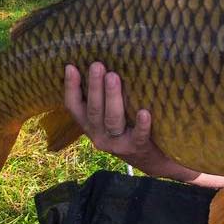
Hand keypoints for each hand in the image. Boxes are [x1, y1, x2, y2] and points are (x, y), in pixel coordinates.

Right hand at [63, 62, 198, 181]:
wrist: (152, 160)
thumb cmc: (129, 128)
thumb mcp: (111, 115)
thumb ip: (104, 97)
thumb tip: (104, 63)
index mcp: (90, 125)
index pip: (74, 106)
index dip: (70, 87)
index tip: (71, 66)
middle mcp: (99, 135)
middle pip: (94, 110)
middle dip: (95, 87)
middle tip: (97, 65)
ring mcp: (117, 143)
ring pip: (112, 120)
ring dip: (112, 98)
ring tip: (114, 77)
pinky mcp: (137, 148)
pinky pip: (138, 135)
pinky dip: (141, 124)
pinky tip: (144, 112)